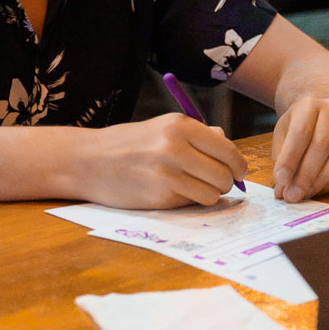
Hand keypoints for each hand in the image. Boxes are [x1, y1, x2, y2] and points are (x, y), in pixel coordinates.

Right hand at [77, 113, 246, 209]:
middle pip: (224, 175)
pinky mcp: (160, 197)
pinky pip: (192, 204)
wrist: (89, 160)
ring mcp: (168, 174)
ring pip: (213, 194)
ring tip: (192, 187)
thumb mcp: (163, 128)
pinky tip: (173, 192)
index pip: (228, 150)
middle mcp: (176, 147)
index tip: (238, 172)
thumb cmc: (130, 143)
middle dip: (226, 182)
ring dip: (209, 194)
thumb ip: (198, 135)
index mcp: (181, 126)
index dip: (239, 165)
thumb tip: (227, 144)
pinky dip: (190, 201)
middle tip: (216, 182)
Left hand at [272, 97, 328, 201]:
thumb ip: (281, 158)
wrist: (321, 114)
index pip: (300, 133)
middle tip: (292, 195)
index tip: (280, 180)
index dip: (290, 159)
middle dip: (305, 175)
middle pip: (321, 145)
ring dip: (321, 180)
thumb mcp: (284, 134)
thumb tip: (282, 189)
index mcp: (309, 104)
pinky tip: (318, 188)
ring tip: (305, 194)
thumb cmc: (299, 125)